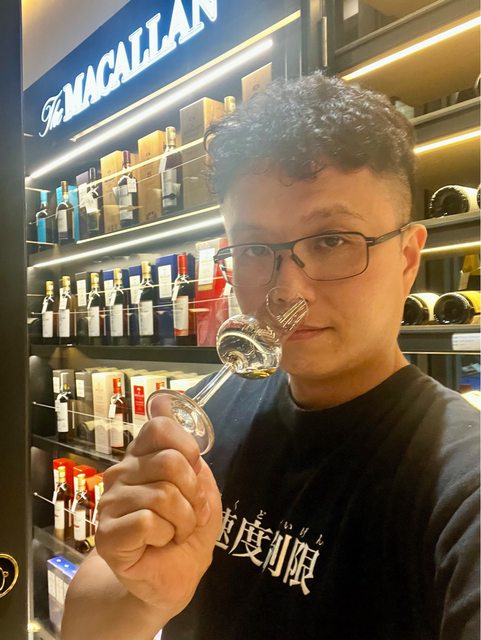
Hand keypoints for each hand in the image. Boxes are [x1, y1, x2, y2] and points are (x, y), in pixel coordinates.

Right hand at [95, 395, 222, 617]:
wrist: (170, 580)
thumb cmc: (186, 532)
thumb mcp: (202, 489)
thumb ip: (187, 449)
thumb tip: (163, 399)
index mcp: (144, 456)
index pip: (160, 428)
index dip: (187, 448)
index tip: (194, 474)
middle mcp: (123, 472)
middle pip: (169, 461)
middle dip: (194, 493)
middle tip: (191, 513)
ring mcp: (111, 502)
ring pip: (163, 494)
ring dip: (184, 520)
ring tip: (176, 532)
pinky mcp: (107, 533)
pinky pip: (149, 521)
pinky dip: (167, 535)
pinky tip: (160, 543)